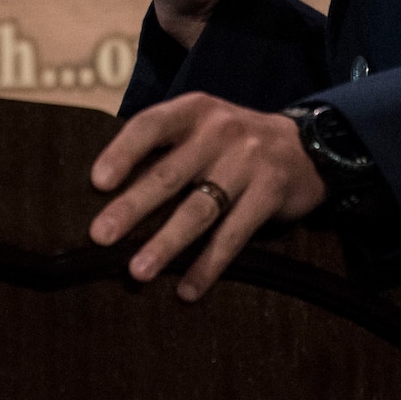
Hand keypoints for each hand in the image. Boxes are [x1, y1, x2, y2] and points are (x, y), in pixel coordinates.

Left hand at [89, 93, 327, 299]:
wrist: (304, 147)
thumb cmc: (231, 143)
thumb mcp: (200, 127)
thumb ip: (164, 148)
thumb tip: (106, 191)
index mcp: (194, 110)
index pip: (150, 125)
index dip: (121, 152)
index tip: (96, 182)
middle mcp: (220, 130)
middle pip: (169, 174)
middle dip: (132, 208)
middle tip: (100, 236)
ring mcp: (248, 161)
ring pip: (199, 209)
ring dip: (166, 244)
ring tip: (137, 271)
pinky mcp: (270, 193)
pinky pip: (233, 235)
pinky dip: (208, 265)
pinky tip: (187, 290)